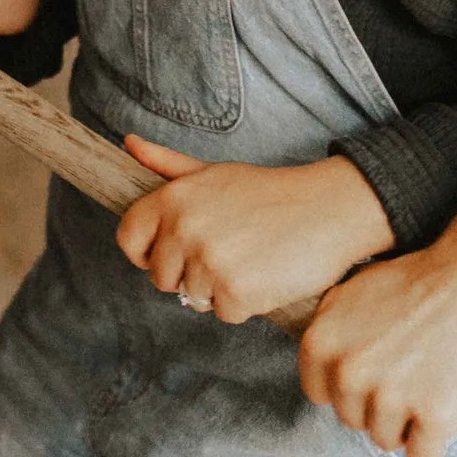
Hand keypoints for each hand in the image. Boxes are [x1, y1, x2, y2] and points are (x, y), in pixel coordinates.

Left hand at [113, 140, 394, 325]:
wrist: (329, 209)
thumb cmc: (269, 193)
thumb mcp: (214, 172)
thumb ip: (167, 164)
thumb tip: (130, 143)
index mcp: (173, 198)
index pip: (128, 238)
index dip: (146, 251)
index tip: (172, 252)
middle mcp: (184, 229)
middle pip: (161, 277)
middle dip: (189, 273)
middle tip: (228, 252)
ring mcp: (209, 262)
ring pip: (192, 298)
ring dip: (219, 289)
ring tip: (250, 259)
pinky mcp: (236, 292)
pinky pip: (225, 313)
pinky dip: (245, 303)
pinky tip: (265, 275)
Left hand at [298, 239, 456, 456]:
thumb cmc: (422, 283)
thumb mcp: (354, 292)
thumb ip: (330, 333)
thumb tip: (324, 369)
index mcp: (321, 343)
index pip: (320, 394)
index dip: (350, 387)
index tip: (376, 370)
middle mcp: (349, 373)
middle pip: (353, 420)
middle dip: (379, 404)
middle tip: (411, 372)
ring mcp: (391, 397)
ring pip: (386, 440)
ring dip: (407, 423)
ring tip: (430, 382)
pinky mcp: (434, 417)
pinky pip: (420, 455)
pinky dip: (434, 438)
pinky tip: (446, 402)